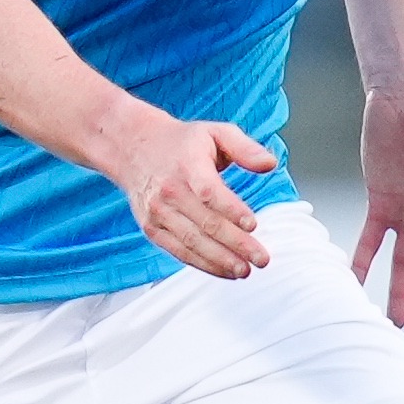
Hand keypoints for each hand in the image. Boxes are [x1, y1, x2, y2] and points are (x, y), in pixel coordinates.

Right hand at [100, 106, 274, 278]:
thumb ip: (245, 148)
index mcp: (188, 165)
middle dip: (236, 244)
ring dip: (220, 260)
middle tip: (261, 259)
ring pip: (192, 241)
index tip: (252, 225)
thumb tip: (269, 164)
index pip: (209, 191)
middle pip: (205, 223)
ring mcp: (158, 212)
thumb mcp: (215, 132)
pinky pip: (178, 251)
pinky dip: (202, 264)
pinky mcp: (152, 228)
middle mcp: (170, 191)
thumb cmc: (181, 143)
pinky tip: (224, 271)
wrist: (134, 149)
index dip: (231, 210)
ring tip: (244, 270)